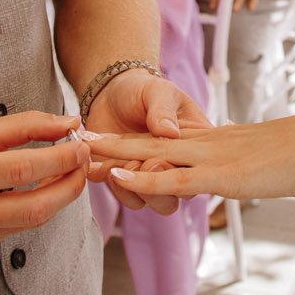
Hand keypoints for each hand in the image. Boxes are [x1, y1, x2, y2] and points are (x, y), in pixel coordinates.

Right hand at [0, 112, 91, 255]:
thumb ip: (24, 126)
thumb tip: (69, 124)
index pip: (22, 170)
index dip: (59, 158)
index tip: (81, 144)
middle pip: (33, 208)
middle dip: (68, 186)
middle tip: (84, 165)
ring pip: (29, 222)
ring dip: (57, 198)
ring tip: (68, 174)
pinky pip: (15, 230)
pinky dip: (35, 210)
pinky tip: (40, 191)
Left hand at [83, 70, 211, 214]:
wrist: (113, 93)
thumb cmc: (143, 90)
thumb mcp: (157, 91)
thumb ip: (162, 110)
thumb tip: (169, 132)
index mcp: (197, 145)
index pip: (196, 172)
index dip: (174, 171)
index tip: (155, 157)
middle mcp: (178, 167)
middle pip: (176, 197)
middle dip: (153, 187)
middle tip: (133, 163)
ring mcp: (154, 177)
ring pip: (153, 203)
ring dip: (131, 190)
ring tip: (112, 165)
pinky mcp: (129, 181)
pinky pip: (126, 198)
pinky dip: (111, 185)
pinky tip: (97, 165)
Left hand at [87, 110, 294, 202]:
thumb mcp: (271, 162)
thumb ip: (252, 167)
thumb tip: (248, 176)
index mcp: (222, 142)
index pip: (171, 139)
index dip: (138, 139)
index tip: (110, 140)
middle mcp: (211, 145)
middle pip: (151, 141)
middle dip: (113, 142)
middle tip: (77, 137)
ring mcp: (214, 158)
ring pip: (153, 155)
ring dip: (115, 156)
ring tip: (81, 155)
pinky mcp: (222, 175)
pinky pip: (174, 176)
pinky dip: (142, 176)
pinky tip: (117, 174)